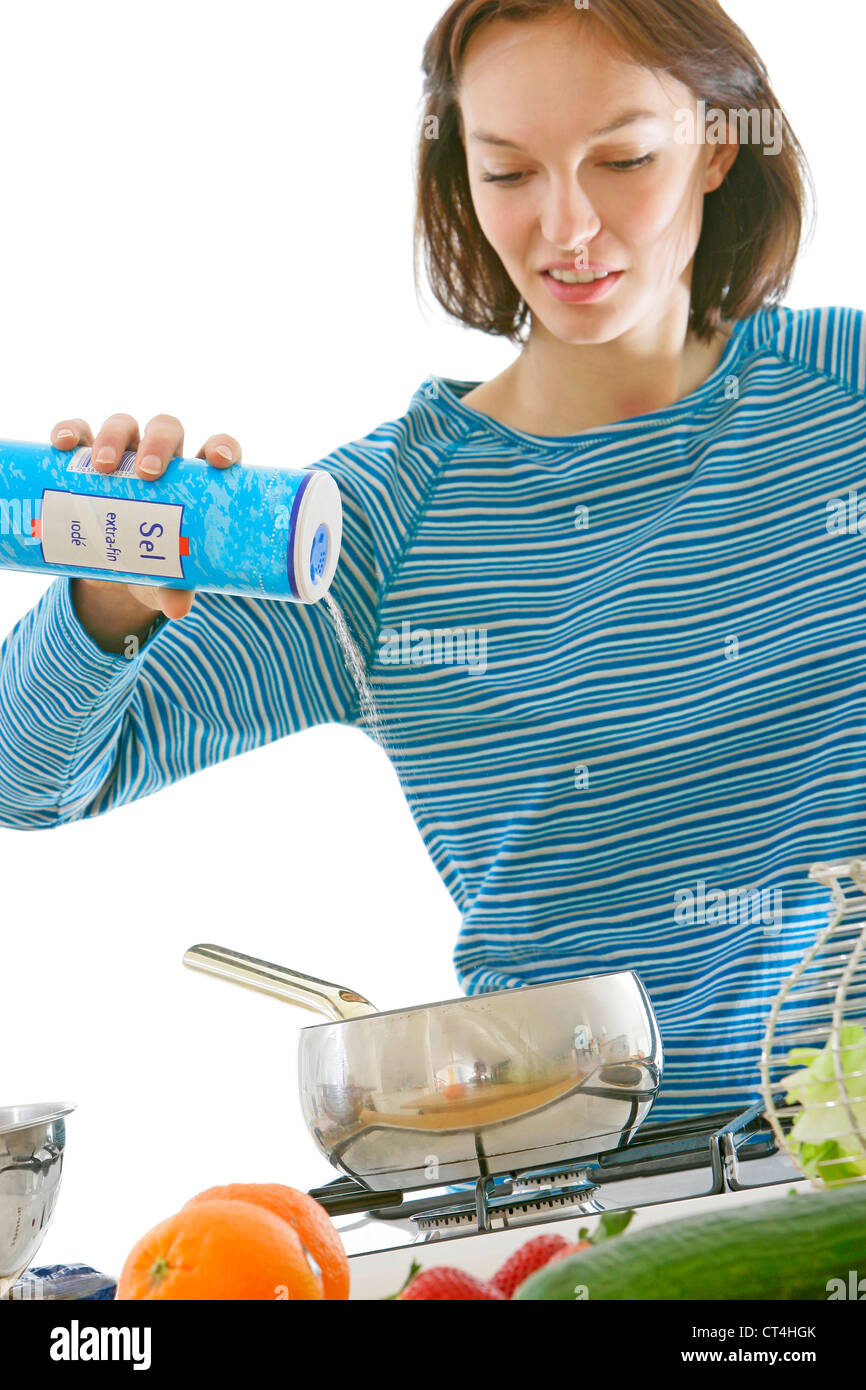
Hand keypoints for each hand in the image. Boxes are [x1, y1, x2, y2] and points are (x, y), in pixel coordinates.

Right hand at [51, 412, 240, 622]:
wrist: (112, 572)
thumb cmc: (154, 565)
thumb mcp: (165, 578)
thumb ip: (176, 587)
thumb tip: (177, 608)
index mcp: (194, 482)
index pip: (216, 451)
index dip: (222, 446)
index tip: (219, 461)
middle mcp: (162, 460)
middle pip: (167, 430)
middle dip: (159, 443)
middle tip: (148, 473)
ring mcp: (124, 456)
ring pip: (124, 426)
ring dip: (113, 437)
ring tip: (101, 466)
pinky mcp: (85, 462)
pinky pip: (79, 434)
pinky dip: (71, 432)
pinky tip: (64, 444)